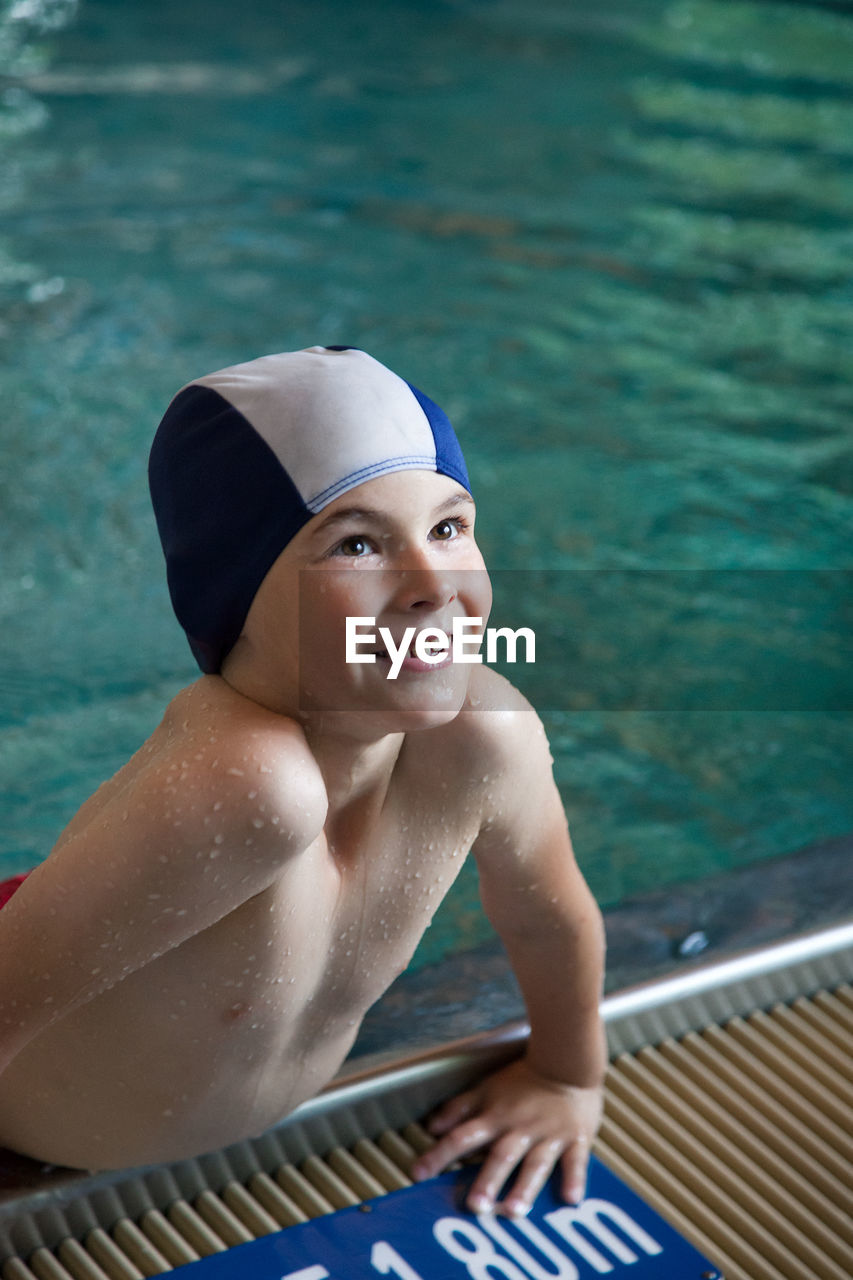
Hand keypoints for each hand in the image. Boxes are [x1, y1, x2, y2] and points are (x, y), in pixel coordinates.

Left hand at [411, 1057, 602, 1216]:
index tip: (418, 1174)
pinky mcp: (576, 1139)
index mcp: (495, 1117)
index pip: (462, 1137)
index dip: (439, 1154)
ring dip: (525, 1187)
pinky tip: (570, 1199)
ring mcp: (549, 1135)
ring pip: (535, 1164)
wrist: (565, 1062)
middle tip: (475, 1205)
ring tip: (514, 1211)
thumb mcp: (486, 1089)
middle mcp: (519, 1129)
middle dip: (488, 1180)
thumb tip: (431, 1128)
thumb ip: (459, 1109)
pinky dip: (574, 1179)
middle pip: (501, 1155)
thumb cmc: (523, 1080)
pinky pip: (575, 1161)